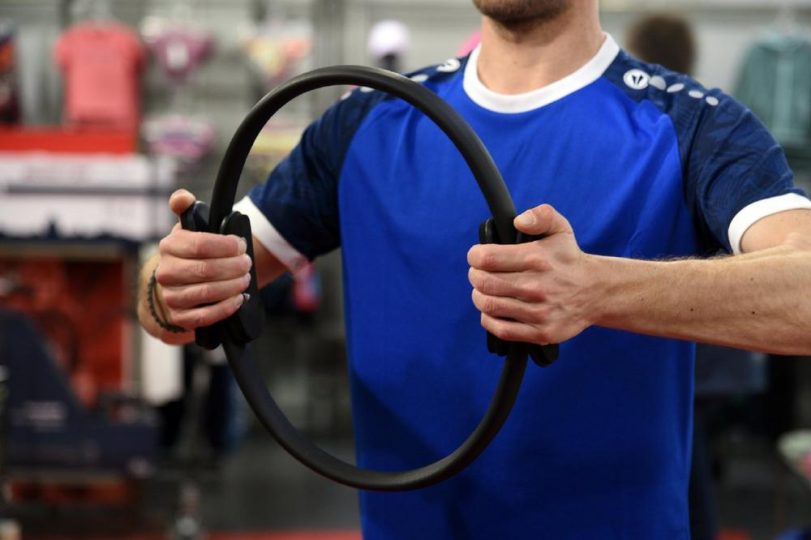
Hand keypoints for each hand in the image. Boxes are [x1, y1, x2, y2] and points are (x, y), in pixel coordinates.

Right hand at [152, 189, 252, 330]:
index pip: (200, 245)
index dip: (226, 246)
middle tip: (247, 263)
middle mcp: (165, 272)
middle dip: (234, 266)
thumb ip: (186, 207)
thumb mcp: (191, 227)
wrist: (182, 281)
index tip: (240, 245)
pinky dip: (226, 308)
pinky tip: (239, 299)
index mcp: (169, 246)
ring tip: (245, 279)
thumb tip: (181, 197)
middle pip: (206, 270)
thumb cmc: (193, 251)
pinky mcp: (179, 317)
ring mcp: (170, 296)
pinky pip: (204, 317)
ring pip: (207, 293)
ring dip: (233, 286)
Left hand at [467, 204, 595, 345]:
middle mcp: (537, 286)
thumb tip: (518, 222)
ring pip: (489, 306)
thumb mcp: (560, 228)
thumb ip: (540, 216)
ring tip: (485, 290)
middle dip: (475, 276)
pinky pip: (501, 329)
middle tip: (478, 273)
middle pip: (484, 283)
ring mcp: (539, 312)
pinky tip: (493, 310)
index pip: (487, 258)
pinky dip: (489, 319)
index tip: (477, 256)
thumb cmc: (569, 258)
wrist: (596, 292)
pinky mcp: (541, 332)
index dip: (474, 256)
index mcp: (537, 258)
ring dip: (479, 297)